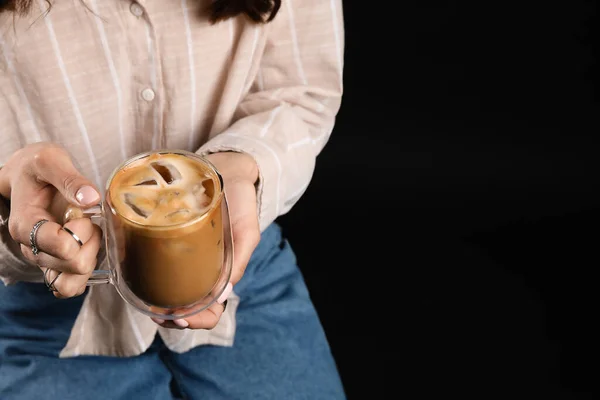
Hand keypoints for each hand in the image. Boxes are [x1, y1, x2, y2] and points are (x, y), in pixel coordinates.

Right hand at [0, 142, 101, 297]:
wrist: (28, 176)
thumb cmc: (37, 168)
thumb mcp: (50, 160)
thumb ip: (70, 179)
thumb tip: (91, 199)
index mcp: (26, 225)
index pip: (61, 246)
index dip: (81, 232)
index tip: (81, 213)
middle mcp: (31, 249)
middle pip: (74, 266)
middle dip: (90, 242)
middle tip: (88, 220)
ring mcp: (43, 260)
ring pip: (73, 282)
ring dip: (90, 258)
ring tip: (89, 234)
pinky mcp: (55, 265)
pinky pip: (71, 287)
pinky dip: (87, 271)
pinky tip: (89, 246)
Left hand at [153, 151, 259, 329]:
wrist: (227, 167)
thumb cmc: (241, 200)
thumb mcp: (247, 230)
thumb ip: (239, 259)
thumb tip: (225, 293)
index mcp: (222, 271)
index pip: (211, 311)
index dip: (198, 322)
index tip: (182, 318)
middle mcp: (202, 268)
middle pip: (186, 307)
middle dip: (172, 318)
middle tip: (159, 314)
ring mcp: (185, 254)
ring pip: (169, 291)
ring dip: (157, 305)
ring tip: (147, 302)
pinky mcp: (167, 238)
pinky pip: (156, 263)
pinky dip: (147, 278)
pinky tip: (138, 277)